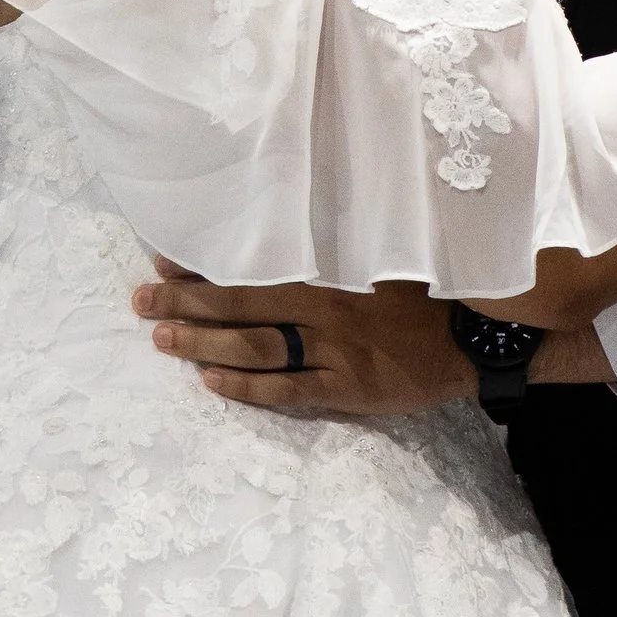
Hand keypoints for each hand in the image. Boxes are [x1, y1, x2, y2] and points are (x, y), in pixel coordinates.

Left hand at [133, 265, 474, 415]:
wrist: (476, 339)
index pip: (256, 264)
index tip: (164, 256)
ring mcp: (334, 351)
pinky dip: (245, 386)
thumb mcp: (383, 253)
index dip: (207, 262)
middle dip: (186, 301)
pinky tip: (210, 381)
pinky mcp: (345, 388)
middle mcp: (324, 308)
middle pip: (242, 303)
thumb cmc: (427, 291)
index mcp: (331, 269)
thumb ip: (337, 242)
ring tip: (161, 338)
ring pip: (255, 347)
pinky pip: (285, 389)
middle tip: (141, 299)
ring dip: (204, 342)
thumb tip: (283, 226)